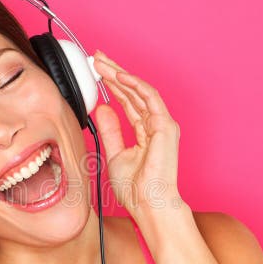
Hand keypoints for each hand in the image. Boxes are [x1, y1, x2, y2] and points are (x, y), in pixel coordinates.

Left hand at [92, 50, 184, 216]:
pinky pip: (150, 98)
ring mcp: (162, 124)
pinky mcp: (165, 126)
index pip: (128, 101)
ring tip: (102, 63)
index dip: (112, 84)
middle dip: (114, 73)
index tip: (97, 72)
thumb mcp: (115, 154)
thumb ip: (111, 130)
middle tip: (97, 58)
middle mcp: (155, 124)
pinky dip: (135, 85)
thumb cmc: (136, 189)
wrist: (149, 205)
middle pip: (133, 92)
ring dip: (121, 74)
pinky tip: (119, 76)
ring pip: (140, 90)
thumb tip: (103, 109)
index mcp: (145, 131)